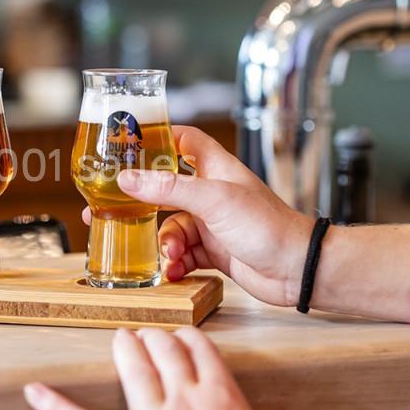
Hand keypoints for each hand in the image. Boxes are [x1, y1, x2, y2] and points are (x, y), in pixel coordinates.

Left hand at [24, 328, 292, 409]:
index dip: (187, 338)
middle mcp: (185, 404)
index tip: (182, 337)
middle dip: (154, 338)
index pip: (201, 350)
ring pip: (133, 371)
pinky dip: (56, 407)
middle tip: (148, 335)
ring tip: (119, 339)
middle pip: (164, 352)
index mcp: (223, 400)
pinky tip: (34, 392)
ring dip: (124, 350)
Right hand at [85, 126, 311, 306]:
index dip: (159, 138)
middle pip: (167, 189)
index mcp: (216, 168)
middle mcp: (212, 193)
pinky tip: (175, 271)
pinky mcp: (215, 251)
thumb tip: (128, 179)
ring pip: (172, 227)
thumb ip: (169, 189)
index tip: (130, 144)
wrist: (297, 269)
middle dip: (143, 203)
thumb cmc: (268, 226)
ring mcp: (213, 223)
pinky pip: (184, 253)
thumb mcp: (213, 200)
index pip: (184, 140)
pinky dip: (176, 262)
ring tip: (170, 255)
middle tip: (113, 211)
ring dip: (165, 243)